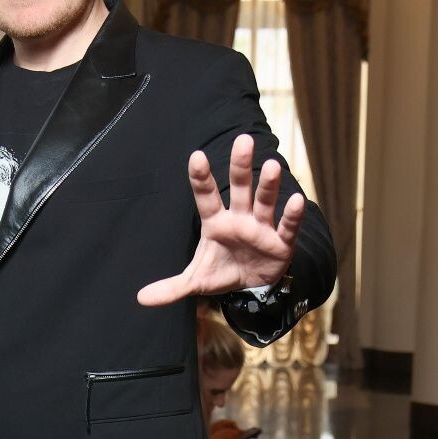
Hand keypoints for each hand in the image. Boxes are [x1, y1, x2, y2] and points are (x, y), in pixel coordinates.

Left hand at [137, 134, 303, 305]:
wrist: (253, 287)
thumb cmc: (223, 271)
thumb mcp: (197, 281)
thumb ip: (172, 287)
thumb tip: (140, 298)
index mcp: (216, 223)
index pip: (206, 196)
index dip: (201, 178)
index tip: (196, 156)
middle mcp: (239, 218)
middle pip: (240, 188)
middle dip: (241, 165)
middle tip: (243, 140)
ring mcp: (261, 228)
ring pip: (264, 201)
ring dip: (268, 185)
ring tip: (271, 165)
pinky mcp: (281, 242)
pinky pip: (287, 226)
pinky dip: (292, 215)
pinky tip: (296, 199)